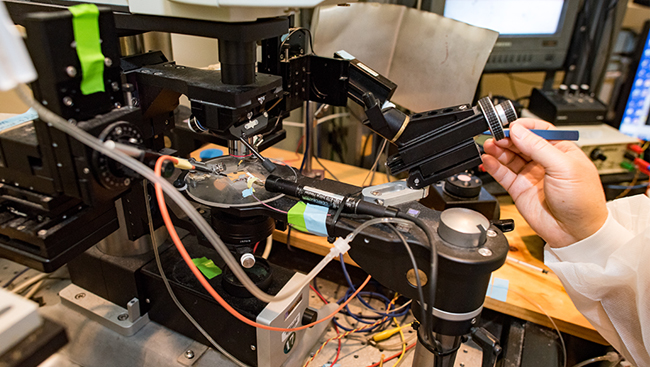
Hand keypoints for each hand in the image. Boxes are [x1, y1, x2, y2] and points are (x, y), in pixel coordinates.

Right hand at [481, 118, 607, 247]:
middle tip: (495, 136)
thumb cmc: (582, 201)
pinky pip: (502, 173)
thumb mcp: (564, 167)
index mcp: (561, 150)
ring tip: (489, 146)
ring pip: (509, 156)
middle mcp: (544, 161)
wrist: (576, 233)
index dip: (523, 127)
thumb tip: (518, 131)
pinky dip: (493, 165)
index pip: (538, 130)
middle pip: (520, 142)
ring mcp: (530, 175)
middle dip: (507, 137)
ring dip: (498, 149)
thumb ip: (538, 147)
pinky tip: (487, 159)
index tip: (511, 126)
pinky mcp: (519, 189)